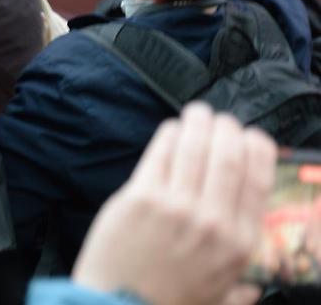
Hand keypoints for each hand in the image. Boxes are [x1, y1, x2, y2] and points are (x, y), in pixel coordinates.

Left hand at [72, 103, 275, 304]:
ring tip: (198, 112)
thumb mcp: (217, 300)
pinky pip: (159, 153)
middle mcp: (213, 221)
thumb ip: (239, 290)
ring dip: (199, 122)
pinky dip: (169, 134)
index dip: (257, 150)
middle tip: (221, 119)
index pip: (258, 181)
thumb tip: (252, 289)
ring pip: (194, 147)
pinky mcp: (140, 197)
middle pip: (228, 157)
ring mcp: (176, 207)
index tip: (252, 137)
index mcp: (238, 244)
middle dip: (227, 129)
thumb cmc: (168, 303)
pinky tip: (171, 128)